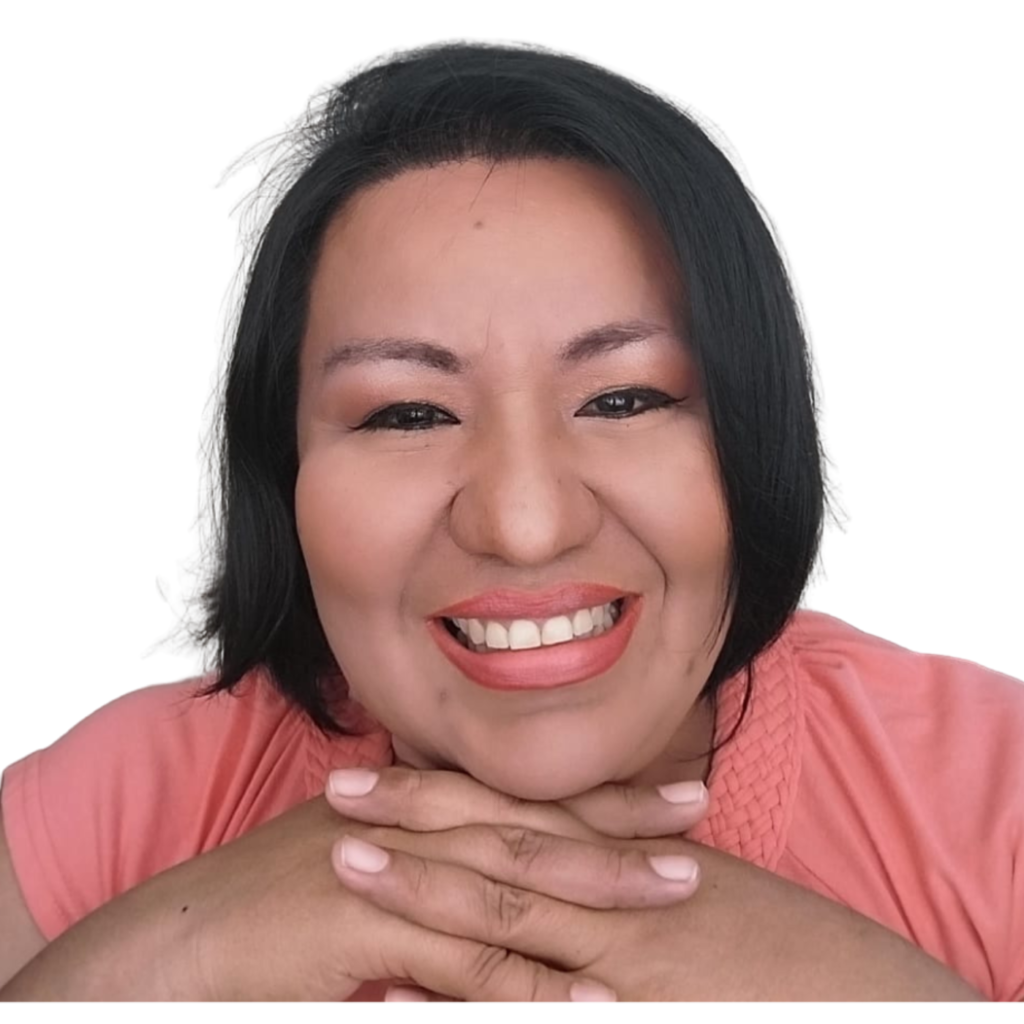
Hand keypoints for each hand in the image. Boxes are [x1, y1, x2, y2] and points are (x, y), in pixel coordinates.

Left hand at [330, 790, 983, 1001]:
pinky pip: (541, 1009)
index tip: (381, 770)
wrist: (863, 998)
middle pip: (500, 848)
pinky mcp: (639, 1013)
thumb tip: (559, 851)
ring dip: (426, 895)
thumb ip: (619, 866)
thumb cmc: (779, 945)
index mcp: (627, 853)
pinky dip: (476, 1003)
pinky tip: (409, 999)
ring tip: (350, 868)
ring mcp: (625, 958)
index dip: (447, 791)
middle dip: (417, 821)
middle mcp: (618, 892)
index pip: (521, 813)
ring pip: (511, 920)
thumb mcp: (691, 886)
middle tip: (338, 795)